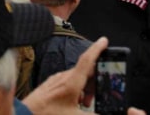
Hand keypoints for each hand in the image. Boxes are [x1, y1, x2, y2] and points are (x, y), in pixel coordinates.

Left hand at [23, 36, 144, 114]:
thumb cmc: (45, 114)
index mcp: (72, 83)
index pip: (87, 60)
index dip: (97, 49)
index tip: (104, 41)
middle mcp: (64, 77)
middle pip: (85, 71)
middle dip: (94, 82)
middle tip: (94, 97)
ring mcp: (56, 80)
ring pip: (76, 78)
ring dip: (84, 88)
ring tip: (82, 104)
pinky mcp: (50, 85)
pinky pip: (67, 82)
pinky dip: (74, 90)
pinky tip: (71, 103)